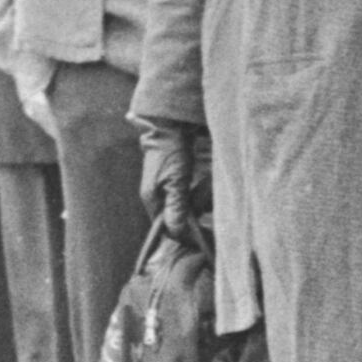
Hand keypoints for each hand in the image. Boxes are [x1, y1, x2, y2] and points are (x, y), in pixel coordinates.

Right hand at [137, 121, 208, 236]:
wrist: (170, 127)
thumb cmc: (173, 154)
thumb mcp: (176, 182)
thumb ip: (176, 207)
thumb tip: (175, 233)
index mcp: (151, 199)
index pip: (164, 227)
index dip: (182, 232)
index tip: (200, 234)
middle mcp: (154, 196)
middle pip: (173, 218)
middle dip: (191, 219)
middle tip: (208, 218)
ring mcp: (162, 187)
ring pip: (180, 207)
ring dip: (196, 207)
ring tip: (210, 203)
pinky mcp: (171, 179)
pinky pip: (184, 197)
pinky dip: (196, 198)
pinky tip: (206, 193)